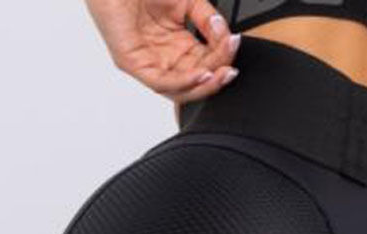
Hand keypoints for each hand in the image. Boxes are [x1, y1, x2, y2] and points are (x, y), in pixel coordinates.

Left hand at [85, 0, 241, 103]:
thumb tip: (225, 36)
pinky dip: (183, 82)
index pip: (205, 63)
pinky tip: (201, 74)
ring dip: (204, 86)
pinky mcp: (132, 63)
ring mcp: (147, 63)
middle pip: (195, 81)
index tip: (234, 44)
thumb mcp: (187, 1)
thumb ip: (207, 20)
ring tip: (220, 74)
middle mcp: (162, 58)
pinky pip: (161, 83)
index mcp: (176, 46)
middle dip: (217, 78)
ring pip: (179, 90)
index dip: (222, 59)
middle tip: (231, 68)